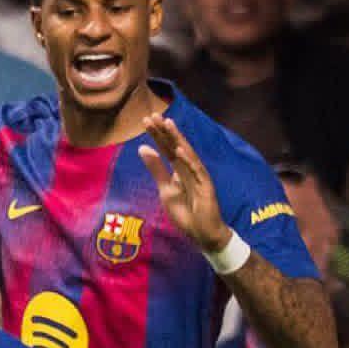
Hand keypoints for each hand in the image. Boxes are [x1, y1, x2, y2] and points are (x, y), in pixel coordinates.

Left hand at [139, 113, 231, 254]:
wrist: (203, 233)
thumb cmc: (186, 213)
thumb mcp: (166, 190)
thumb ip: (156, 170)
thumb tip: (142, 148)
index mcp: (179, 169)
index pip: (167, 148)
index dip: (157, 135)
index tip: (146, 120)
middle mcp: (189, 168)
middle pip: (176, 146)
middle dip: (165, 131)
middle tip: (153, 115)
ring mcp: (199, 175)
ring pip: (186, 154)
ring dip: (177, 139)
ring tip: (167, 124)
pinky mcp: (206, 186)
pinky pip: (196, 171)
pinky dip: (188, 160)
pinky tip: (180, 150)